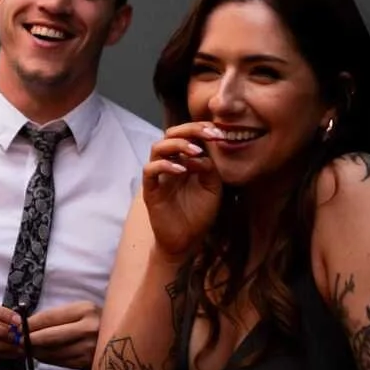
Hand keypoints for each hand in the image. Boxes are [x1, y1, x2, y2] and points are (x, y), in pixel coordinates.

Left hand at [22, 301, 99, 369]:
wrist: (126, 339)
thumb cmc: (97, 322)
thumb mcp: (81, 312)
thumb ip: (56, 317)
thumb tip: (25, 325)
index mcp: (85, 310)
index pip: (48, 317)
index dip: (28, 324)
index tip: (15, 327)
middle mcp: (89, 328)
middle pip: (47, 337)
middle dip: (28, 340)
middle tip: (15, 341)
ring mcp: (90, 348)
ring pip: (52, 352)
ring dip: (35, 352)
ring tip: (26, 348)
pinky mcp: (89, 363)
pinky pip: (60, 362)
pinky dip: (47, 359)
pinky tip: (41, 355)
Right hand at [142, 122, 225, 257]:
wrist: (187, 240)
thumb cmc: (199, 213)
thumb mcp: (213, 188)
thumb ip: (210, 169)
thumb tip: (202, 154)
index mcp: (186, 160)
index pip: (188, 135)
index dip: (202, 129)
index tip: (219, 132)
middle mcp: (170, 164)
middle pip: (171, 134)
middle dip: (190, 130)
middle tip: (209, 134)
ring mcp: (159, 176)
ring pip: (157, 147)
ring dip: (177, 145)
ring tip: (195, 151)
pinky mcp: (151, 190)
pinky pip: (150, 170)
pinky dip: (165, 165)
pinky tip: (182, 170)